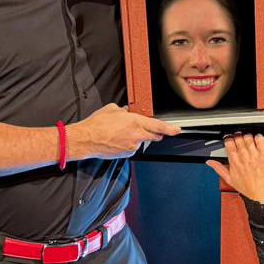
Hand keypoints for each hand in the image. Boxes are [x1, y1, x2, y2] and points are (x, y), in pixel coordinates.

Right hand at [66, 103, 180, 159]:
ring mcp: (132, 146)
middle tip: (146, 128)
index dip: (171, 129)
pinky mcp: (126, 154)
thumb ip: (124, 110)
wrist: (86, 139)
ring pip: (141, 142)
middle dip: (154, 133)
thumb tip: (127, 112)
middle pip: (154, 136)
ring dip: (136, 137)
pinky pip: (131, 148)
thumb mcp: (112, 109)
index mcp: (135, 122)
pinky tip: (117, 139)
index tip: (177, 130)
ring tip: (120, 132)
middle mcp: (136, 135)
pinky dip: (128, 144)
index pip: (159, 127)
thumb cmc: (97, 124)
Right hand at [206, 132, 263, 202]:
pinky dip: (258, 137)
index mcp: (234, 161)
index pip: (228, 141)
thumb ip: (218, 168)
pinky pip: (260, 139)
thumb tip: (209, 162)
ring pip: (248, 136)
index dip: (229, 138)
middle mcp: (243, 157)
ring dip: (247, 136)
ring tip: (248, 140)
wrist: (262, 194)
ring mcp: (254, 155)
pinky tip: (257, 140)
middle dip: (238, 136)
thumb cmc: (248, 188)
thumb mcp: (230, 179)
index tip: (231, 139)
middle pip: (238, 137)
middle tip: (240, 139)